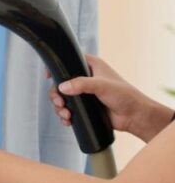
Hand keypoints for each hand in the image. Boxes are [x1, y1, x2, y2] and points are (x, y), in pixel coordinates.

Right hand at [49, 55, 172, 141]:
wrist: (133, 116)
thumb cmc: (125, 96)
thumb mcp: (102, 86)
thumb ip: (82, 84)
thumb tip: (62, 87)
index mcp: (91, 66)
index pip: (69, 61)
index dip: (57, 67)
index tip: (48, 76)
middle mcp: (85, 78)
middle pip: (60, 83)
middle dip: (56, 95)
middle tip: (60, 103)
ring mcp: (84, 93)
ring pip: (62, 98)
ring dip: (60, 108)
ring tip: (66, 115)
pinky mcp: (84, 107)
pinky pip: (67, 110)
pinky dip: (64, 116)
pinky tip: (68, 121)